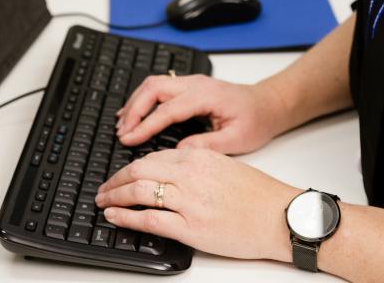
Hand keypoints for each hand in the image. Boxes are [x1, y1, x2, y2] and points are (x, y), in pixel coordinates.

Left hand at [95, 147, 300, 260]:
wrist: (280, 217)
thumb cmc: (260, 196)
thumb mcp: (226, 167)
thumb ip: (198, 167)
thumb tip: (171, 175)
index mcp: (199, 158)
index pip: (153, 157)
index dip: (130, 167)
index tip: (121, 174)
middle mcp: (190, 175)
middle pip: (139, 170)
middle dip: (115, 180)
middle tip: (103, 188)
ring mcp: (189, 201)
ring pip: (138, 191)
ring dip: (114, 196)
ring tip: (103, 201)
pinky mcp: (190, 227)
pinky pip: (148, 219)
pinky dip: (126, 216)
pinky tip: (115, 216)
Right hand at [116, 74, 289, 153]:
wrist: (269, 104)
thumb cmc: (256, 121)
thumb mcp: (237, 140)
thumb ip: (207, 145)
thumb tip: (178, 152)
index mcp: (207, 96)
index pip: (167, 110)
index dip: (145, 125)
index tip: (128, 139)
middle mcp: (196, 84)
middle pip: (154, 88)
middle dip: (134, 109)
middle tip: (121, 132)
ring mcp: (193, 82)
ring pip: (154, 84)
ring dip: (136, 102)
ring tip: (122, 125)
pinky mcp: (190, 86)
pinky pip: (160, 87)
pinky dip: (143, 99)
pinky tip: (135, 113)